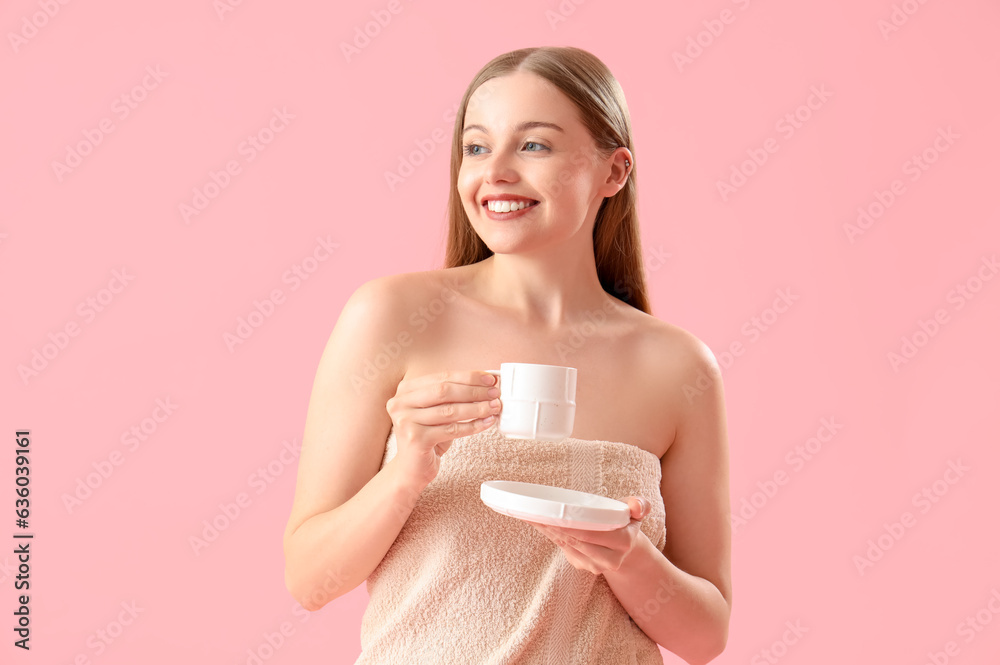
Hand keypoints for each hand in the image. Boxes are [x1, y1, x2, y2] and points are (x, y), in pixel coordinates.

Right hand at [386, 370, 500, 487]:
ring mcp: (406, 421)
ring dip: (477, 408)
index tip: (489, 379)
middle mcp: (401, 403)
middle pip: (445, 391)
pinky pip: (452, 430)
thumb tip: (485, 384)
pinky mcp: (416, 439)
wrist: (411, 469)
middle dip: (474, 391)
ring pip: (450, 410)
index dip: (468, 377)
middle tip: (495, 393)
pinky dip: (473, 426)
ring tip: (494, 407)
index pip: (442, 377)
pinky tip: (487, 422)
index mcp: (406, 390)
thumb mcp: (436, 411)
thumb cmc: (427, 438)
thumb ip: (453, 396)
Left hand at [526, 497, 651, 575]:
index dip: (572, 524)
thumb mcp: (634, 510)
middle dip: (556, 527)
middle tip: (538, 512)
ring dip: (550, 532)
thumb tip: (637, 508)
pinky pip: (564, 550)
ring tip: (534, 516)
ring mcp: (595, 566)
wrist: (624, 545)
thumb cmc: (625, 520)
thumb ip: (640, 505)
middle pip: (577, 541)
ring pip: (568, 546)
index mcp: (623, 542)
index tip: (555, 512)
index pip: (592, 533)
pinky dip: (551, 536)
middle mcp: (610, 559)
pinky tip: (540, 524)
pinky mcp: (582, 566)